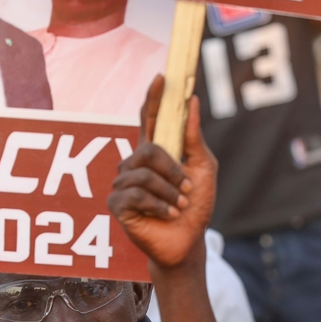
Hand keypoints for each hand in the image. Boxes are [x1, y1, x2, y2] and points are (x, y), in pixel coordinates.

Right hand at [108, 77, 215, 269]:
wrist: (187, 243)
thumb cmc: (195, 207)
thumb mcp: (203, 170)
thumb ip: (194, 138)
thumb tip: (192, 100)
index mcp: (155, 153)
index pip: (149, 119)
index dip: (153, 99)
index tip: (161, 78)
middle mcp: (135, 165)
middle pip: (147, 149)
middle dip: (171, 169)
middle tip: (187, 188)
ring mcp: (123, 184)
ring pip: (143, 174)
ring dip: (169, 192)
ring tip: (179, 207)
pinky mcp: (117, 205)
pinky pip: (136, 194)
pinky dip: (158, 205)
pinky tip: (167, 215)